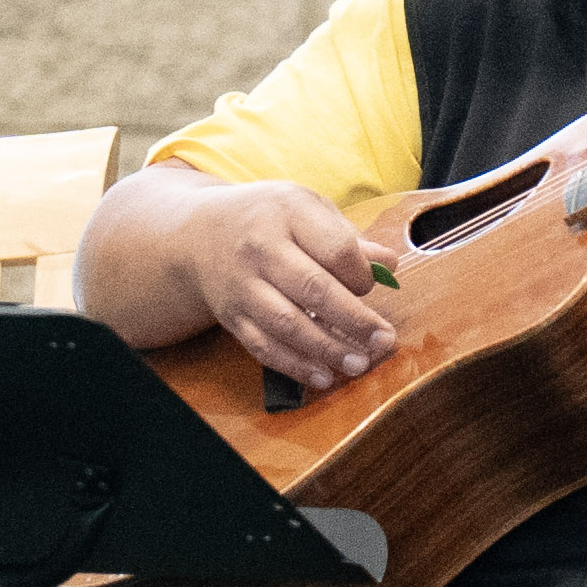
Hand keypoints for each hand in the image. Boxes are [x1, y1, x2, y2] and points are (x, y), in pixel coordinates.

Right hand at [155, 179, 397, 395]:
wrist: (199, 232)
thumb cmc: (269, 219)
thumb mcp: (307, 209)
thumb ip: (347, 237)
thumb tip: (387, 265)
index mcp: (288, 212)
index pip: (335, 248)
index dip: (361, 274)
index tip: (373, 285)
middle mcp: (260, 248)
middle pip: (313, 288)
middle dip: (353, 320)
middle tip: (384, 341)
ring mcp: (242, 285)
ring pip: (287, 324)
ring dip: (326, 349)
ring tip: (358, 364)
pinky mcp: (231, 315)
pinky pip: (263, 346)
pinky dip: (294, 365)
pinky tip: (322, 377)